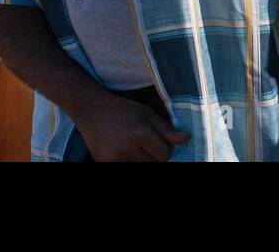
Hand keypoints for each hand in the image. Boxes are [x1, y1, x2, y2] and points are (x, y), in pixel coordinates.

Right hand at [75, 93, 191, 161]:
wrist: (91, 111)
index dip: (166, 149)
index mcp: (139, 133)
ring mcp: (113, 160)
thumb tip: (187, 139)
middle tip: (147, 145)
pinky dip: (131, 162)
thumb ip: (167, 129)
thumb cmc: (123, 110)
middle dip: (155, 157)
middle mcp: (126, 149)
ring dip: (144, 161)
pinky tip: (126, 152)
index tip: (159, 142)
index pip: (164, 154)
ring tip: (137, 148)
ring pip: (141, 168)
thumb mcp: (147, 114)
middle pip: (154, 164)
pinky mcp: (104, 165)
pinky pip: (126, 168)